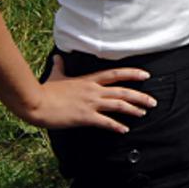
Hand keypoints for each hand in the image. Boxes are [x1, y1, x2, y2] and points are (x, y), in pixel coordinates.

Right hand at [27, 55, 157, 132]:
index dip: (133, 74)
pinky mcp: (84, 117)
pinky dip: (116, 126)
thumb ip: (60, 66)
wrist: (35, 103)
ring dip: (133, 110)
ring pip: (118, 105)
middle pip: (122, 91)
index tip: (146, 75)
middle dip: (140, 97)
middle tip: (153, 102)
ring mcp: (90, 103)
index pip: (116, 74)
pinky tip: (124, 130)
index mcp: (89, 80)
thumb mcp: (56, 75)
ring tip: (143, 113)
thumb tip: (58, 57)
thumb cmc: (44, 90)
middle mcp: (93, 90)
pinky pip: (105, 122)